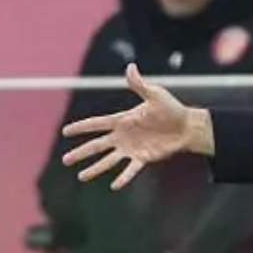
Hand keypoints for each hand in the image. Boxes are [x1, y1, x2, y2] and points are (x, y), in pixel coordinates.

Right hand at [61, 65, 214, 190]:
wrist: (186, 126)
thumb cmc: (170, 109)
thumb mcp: (154, 94)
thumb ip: (139, 84)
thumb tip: (130, 67)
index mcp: (122, 120)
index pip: (97, 123)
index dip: (81, 127)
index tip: (65, 131)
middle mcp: (123, 136)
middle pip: (97, 146)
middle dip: (81, 153)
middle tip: (65, 160)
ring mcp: (132, 149)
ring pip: (109, 160)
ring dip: (95, 169)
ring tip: (81, 177)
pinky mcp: (143, 158)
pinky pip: (131, 170)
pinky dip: (123, 178)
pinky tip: (114, 186)